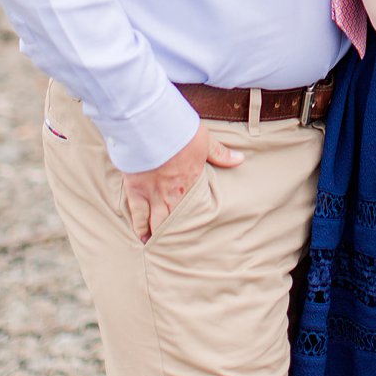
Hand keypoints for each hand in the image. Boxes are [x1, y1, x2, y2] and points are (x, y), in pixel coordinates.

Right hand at [121, 126, 243, 242]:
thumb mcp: (204, 140)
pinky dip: (139, 228)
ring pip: (157, 223)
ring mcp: (153, 195)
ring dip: (160, 236)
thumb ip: (220, 153)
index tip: (200, 234)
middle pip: (177, 222)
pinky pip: (138, 215)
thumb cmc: (177, 131)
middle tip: (181, 248)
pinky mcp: (136, 191)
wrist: (149, 127)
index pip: (197, 210)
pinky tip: (141, 238)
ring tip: (162, 248)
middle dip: (178, 235)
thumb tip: (239, 159)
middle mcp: (173, 195)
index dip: (198, 225)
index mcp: (191, 184)